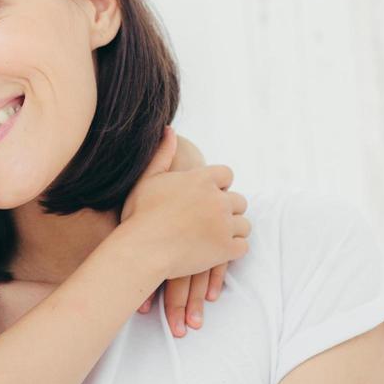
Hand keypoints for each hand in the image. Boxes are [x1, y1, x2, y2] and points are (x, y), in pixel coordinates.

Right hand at [118, 130, 248, 334]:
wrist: (142, 250)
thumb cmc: (140, 215)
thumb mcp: (147, 179)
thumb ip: (162, 154)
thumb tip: (169, 130)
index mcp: (202, 179)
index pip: (227, 175)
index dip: (219, 186)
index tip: (206, 198)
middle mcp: (218, 199)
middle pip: (239, 201)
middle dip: (227, 210)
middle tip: (209, 222)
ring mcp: (224, 225)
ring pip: (243, 224)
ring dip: (232, 230)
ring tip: (213, 238)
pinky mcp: (226, 248)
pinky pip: (242, 246)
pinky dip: (232, 249)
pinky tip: (217, 252)